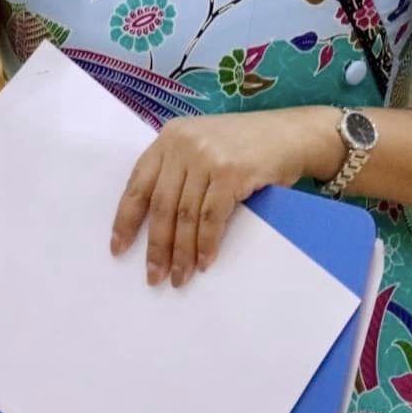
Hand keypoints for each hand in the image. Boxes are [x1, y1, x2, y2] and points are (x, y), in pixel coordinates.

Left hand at [111, 108, 340, 286]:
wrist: (293, 134)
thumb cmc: (247, 145)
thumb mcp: (204, 145)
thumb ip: (179, 171)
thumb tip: (156, 225)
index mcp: (170, 137)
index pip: (138, 183)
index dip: (126, 219)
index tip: (118, 248)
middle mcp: (184, 143)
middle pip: (161, 205)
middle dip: (157, 246)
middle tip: (154, 276)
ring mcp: (208, 156)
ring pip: (185, 216)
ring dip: (182, 253)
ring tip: (180, 277)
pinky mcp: (232, 172)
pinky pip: (212, 218)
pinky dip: (207, 244)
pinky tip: (205, 262)